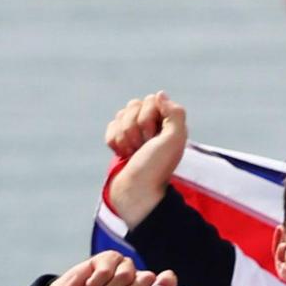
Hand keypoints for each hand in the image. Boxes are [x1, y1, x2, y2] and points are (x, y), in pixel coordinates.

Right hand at [104, 92, 190, 225]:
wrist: (135, 191)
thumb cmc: (156, 167)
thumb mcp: (174, 140)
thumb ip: (175, 114)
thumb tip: (160, 94)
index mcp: (169, 123)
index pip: (151, 100)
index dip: (148, 118)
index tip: (153, 138)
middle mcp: (154, 125)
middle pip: (133, 105)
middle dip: (134, 127)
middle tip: (143, 148)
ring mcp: (136, 132)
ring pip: (120, 115)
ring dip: (125, 136)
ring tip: (133, 154)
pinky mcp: (121, 141)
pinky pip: (111, 127)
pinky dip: (114, 142)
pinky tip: (123, 155)